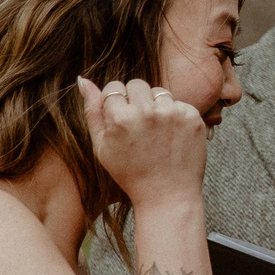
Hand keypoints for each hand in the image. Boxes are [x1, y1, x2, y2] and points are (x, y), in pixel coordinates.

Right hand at [78, 76, 205, 212]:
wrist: (168, 195)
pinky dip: (175, 116)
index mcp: (121, 118)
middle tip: (139, 126)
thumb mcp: (102, 146)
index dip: (116, 103)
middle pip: (137, 84)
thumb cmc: (130, 173)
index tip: (121, 119)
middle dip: (135, 99)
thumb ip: (92, 111)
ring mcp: (173, 113)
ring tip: (155, 134)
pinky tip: (171, 137)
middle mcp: (148, 112)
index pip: (114, 87)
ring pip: (159, 92)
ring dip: (156, 106)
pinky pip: (179, 103)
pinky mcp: (193, 117)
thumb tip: (82, 79)